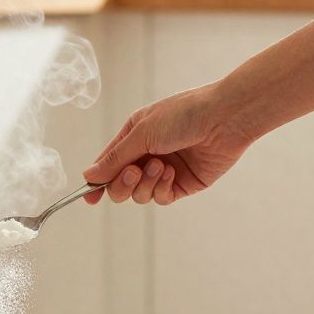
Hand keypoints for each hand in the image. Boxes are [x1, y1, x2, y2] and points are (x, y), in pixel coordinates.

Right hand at [82, 83, 257, 205]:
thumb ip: (115, 158)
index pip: (107, 164)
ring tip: (161, 166)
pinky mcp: (183, 184)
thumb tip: (89, 176)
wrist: (224, 118)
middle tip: (133, 172)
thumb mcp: (142, 133)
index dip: (97, 182)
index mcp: (133, 136)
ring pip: (140, 194)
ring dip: (146, 183)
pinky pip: (162, 198)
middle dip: (122, 183)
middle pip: (120, 185)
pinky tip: (173, 172)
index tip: (89, 198)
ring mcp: (164, 171)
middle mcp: (147, 154)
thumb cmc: (183, 115)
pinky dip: (162, 188)